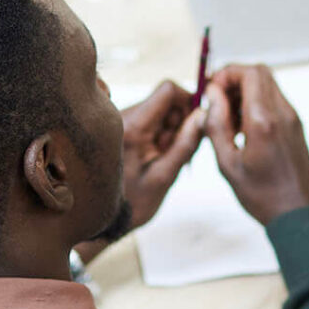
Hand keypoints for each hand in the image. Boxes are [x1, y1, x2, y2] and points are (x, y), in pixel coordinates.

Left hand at [119, 80, 204, 228]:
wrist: (104, 218)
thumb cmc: (134, 202)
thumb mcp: (165, 176)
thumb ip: (186, 144)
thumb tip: (204, 116)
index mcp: (133, 127)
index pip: (168, 90)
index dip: (188, 100)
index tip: (197, 122)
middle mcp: (123, 117)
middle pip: (165, 100)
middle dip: (180, 121)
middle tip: (180, 150)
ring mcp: (122, 122)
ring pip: (160, 110)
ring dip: (172, 130)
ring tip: (167, 157)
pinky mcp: (124, 129)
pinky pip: (151, 121)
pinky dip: (161, 135)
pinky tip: (157, 156)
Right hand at [200, 64, 308, 225]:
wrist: (299, 215)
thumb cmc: (264, 196)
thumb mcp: (228, 164)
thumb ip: (217, 125)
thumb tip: (212, 96)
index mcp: (264, 121)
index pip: (249, 73)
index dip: (226, 74)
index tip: (211, 89)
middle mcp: (283, 114)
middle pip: (260, 73)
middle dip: (234, 79)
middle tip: (217, 100)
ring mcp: (292, 119)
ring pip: (268, 85)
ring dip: (245, 92)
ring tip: (227, 118)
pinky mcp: (295, 127)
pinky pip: (274, 101)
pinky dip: (256, 104)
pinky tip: (242, 129)